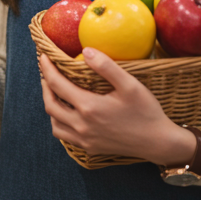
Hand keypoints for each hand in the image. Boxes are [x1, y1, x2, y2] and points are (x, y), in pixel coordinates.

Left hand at [37, 48, 196, 166]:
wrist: (157, 143)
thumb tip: (86, 51)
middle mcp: (82, 125)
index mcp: (89, 107)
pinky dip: (59, 123)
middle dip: (45, 86)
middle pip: (50, 105)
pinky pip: (65, 136)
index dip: (47, 69)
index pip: (57, 85)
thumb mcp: (130, 85)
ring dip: (50, 106)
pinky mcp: (90, 148)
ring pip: (54, 124)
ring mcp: (84, 139)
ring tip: (55, 92)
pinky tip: (68, 114)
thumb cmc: (146, 112)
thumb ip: (106, 67)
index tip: (43, 57)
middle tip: (46, 73)